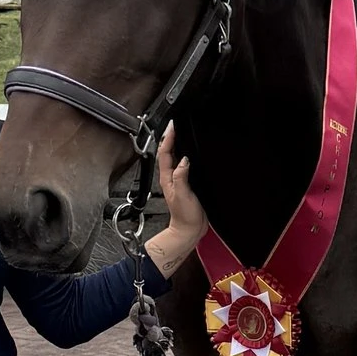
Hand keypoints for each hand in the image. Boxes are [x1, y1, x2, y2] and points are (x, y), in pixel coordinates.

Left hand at [150, 133, 205, 270]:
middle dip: (171, 137)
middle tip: (176, 124)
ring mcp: (178, 180)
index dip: (168, 138)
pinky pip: (184, 165)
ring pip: (175, 158)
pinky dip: (186, 156)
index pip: (165, 153)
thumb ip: (182, 177)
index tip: (173, 126)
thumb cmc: (185, 216)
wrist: (189, 230)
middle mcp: (170, 177)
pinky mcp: (186, 184)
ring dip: (177, 145)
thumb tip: (184, 159)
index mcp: (167, 178)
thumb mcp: (182, 195)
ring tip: (182, 133)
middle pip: (168, 152)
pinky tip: (191, 153)